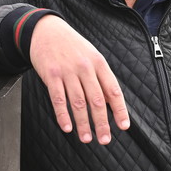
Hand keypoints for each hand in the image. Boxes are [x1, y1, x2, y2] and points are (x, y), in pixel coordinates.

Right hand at [28, 15, 129, 143]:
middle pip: (97, 100)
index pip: (113, 90)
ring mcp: (67, 71)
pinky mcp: (51, 75)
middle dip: (101, 122)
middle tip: (104, 140)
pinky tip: (67, 127)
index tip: (123, 126)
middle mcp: (85, 67)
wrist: (46, 30)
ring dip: (83, 123)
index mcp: (99, 63)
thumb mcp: (91, 56)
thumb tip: (111, 103)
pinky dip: (63, 115)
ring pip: (78, 102)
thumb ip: (101, 78)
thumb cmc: (71, 46)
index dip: (119, 110)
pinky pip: (58, 99)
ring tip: (86, 138)